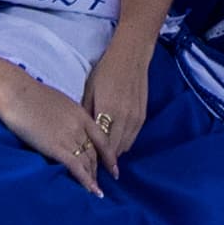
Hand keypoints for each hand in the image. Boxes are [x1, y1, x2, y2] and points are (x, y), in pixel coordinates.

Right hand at [0, 62, 110, 192]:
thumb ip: (66, 117)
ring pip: (88, 161)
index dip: (109, 155)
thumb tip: (64, 128)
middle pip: (95, 152)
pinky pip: (76, 167)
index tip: (113, 167)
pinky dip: (86, 180)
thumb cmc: (29, 95)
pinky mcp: (56, 147)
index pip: (102, 138)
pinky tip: (91, 191)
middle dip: (98, 169)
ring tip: (96, 192)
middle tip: (100, 182)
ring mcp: (69, 136)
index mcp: (80, 114)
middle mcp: (79, 126)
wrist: (16, 91)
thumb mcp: (57, 103)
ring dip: (93, 178)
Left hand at [82, 32, 156, 172]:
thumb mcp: (90, 90)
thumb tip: (80, 134)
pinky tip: (115, 145)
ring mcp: (135, 118)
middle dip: (104, 160)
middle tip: (93, 167)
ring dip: (114, 153)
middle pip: (114, 149)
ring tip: (103, 159)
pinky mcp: (143, 116)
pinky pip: (132, 138)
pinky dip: (123, 144)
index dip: (93, 156)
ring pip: (125, 146)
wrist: (131, 57)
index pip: (100, 144)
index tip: (86, 165)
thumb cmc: (105, 71)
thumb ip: (86, 113)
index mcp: (107, 110)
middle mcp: (124, 118)